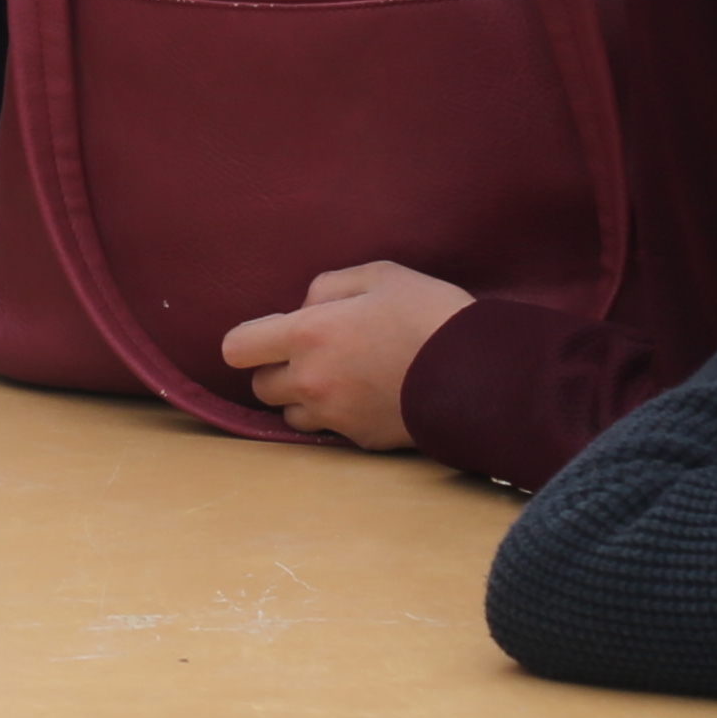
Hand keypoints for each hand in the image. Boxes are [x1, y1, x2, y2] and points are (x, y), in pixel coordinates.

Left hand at [215, 261, 473, 447]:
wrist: (478, 374)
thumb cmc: (429, 314)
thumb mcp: (380, 275)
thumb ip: (328, 287)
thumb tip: (305, 308)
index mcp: (308, 335)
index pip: (238, 349)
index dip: (248, 342)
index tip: (269, 336)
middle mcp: (311, 381)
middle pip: (261, 387)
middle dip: (278, 370)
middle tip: (314, 353)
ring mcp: (335, 416)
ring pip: (291, 415)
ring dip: (304, 399)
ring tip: (341, 377)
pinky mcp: (361, 441)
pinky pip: (330, 432)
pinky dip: (338, 416)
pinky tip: (367, 396)